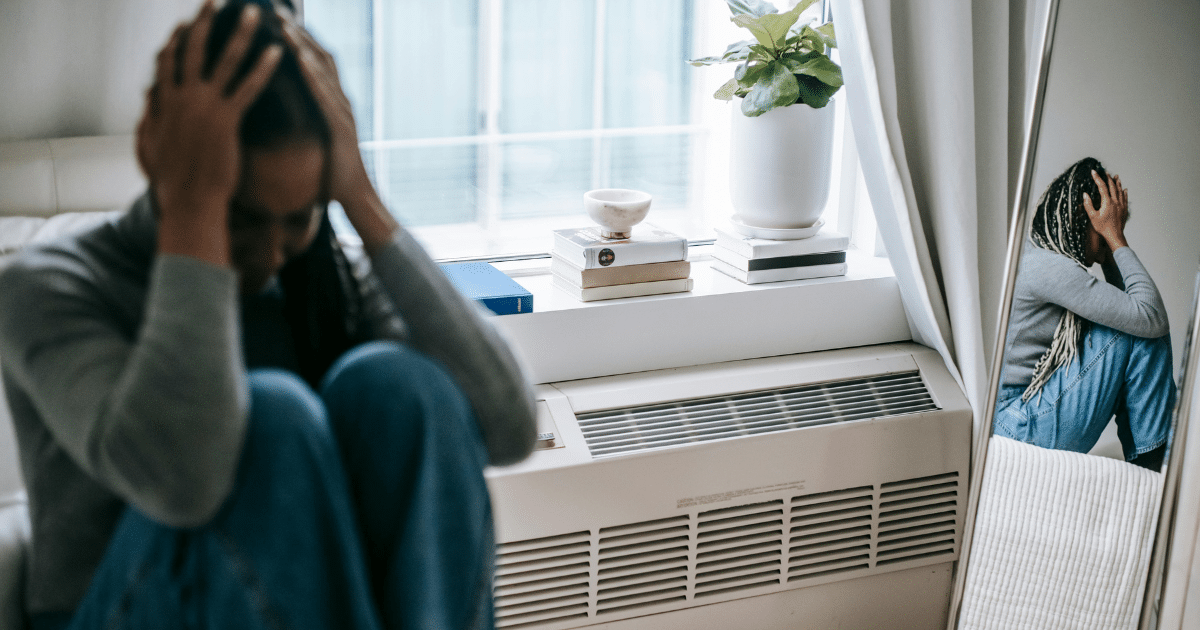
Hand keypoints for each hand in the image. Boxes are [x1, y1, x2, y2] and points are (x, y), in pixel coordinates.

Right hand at [138, 1, 280, 263]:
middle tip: (215, 1)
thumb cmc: (171, 182)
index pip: (167, 62)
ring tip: (254, 14)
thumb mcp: (149, 146)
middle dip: (204, 22)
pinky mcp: (226, 120)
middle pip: (193, 50)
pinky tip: (277, 53)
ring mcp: (204, 107)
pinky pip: (248, 87)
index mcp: (163, 103)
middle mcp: (182, 98)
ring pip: (224, 61)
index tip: (185, 23)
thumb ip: (149, 117)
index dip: (177, 41)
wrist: (189, 202)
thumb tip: (147, 98)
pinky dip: (263, 68)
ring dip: (240, 34)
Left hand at [278, 11, 372, 205]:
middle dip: (298, 32)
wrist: (355, 197)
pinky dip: (313, 76)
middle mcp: (341, 101)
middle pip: (320, 56)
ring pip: (323, 71)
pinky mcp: (341, 127)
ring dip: (303, 46)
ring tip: (283, 25)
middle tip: (275, 10)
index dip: (298, 38)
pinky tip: (299, 60)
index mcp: (333, 103)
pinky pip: (325, 96)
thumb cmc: (332, 173)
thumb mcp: (314, 140)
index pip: (316, 61)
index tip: (276, 19)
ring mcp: (343, 113)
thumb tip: (281, 113)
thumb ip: (305, 121)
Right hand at [1082, 169, 1128, 251]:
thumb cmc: (1102, 227)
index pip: (1102, 187)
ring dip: (1117, 183)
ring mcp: (1121, 205)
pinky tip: (1125, 189)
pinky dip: (1124, 192)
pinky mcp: (1125, 209)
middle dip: (1108, 178)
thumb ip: (1088, 205)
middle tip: (1105, 172)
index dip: (1097, 178)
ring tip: (1116, 177)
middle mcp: (1116, 201)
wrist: (1115, 235)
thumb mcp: (1092, 217)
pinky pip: (1125, 198)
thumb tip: (1085, 194)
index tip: (1094, 172)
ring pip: (1120, 191)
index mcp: (1107, 202)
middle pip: (1112, 187)